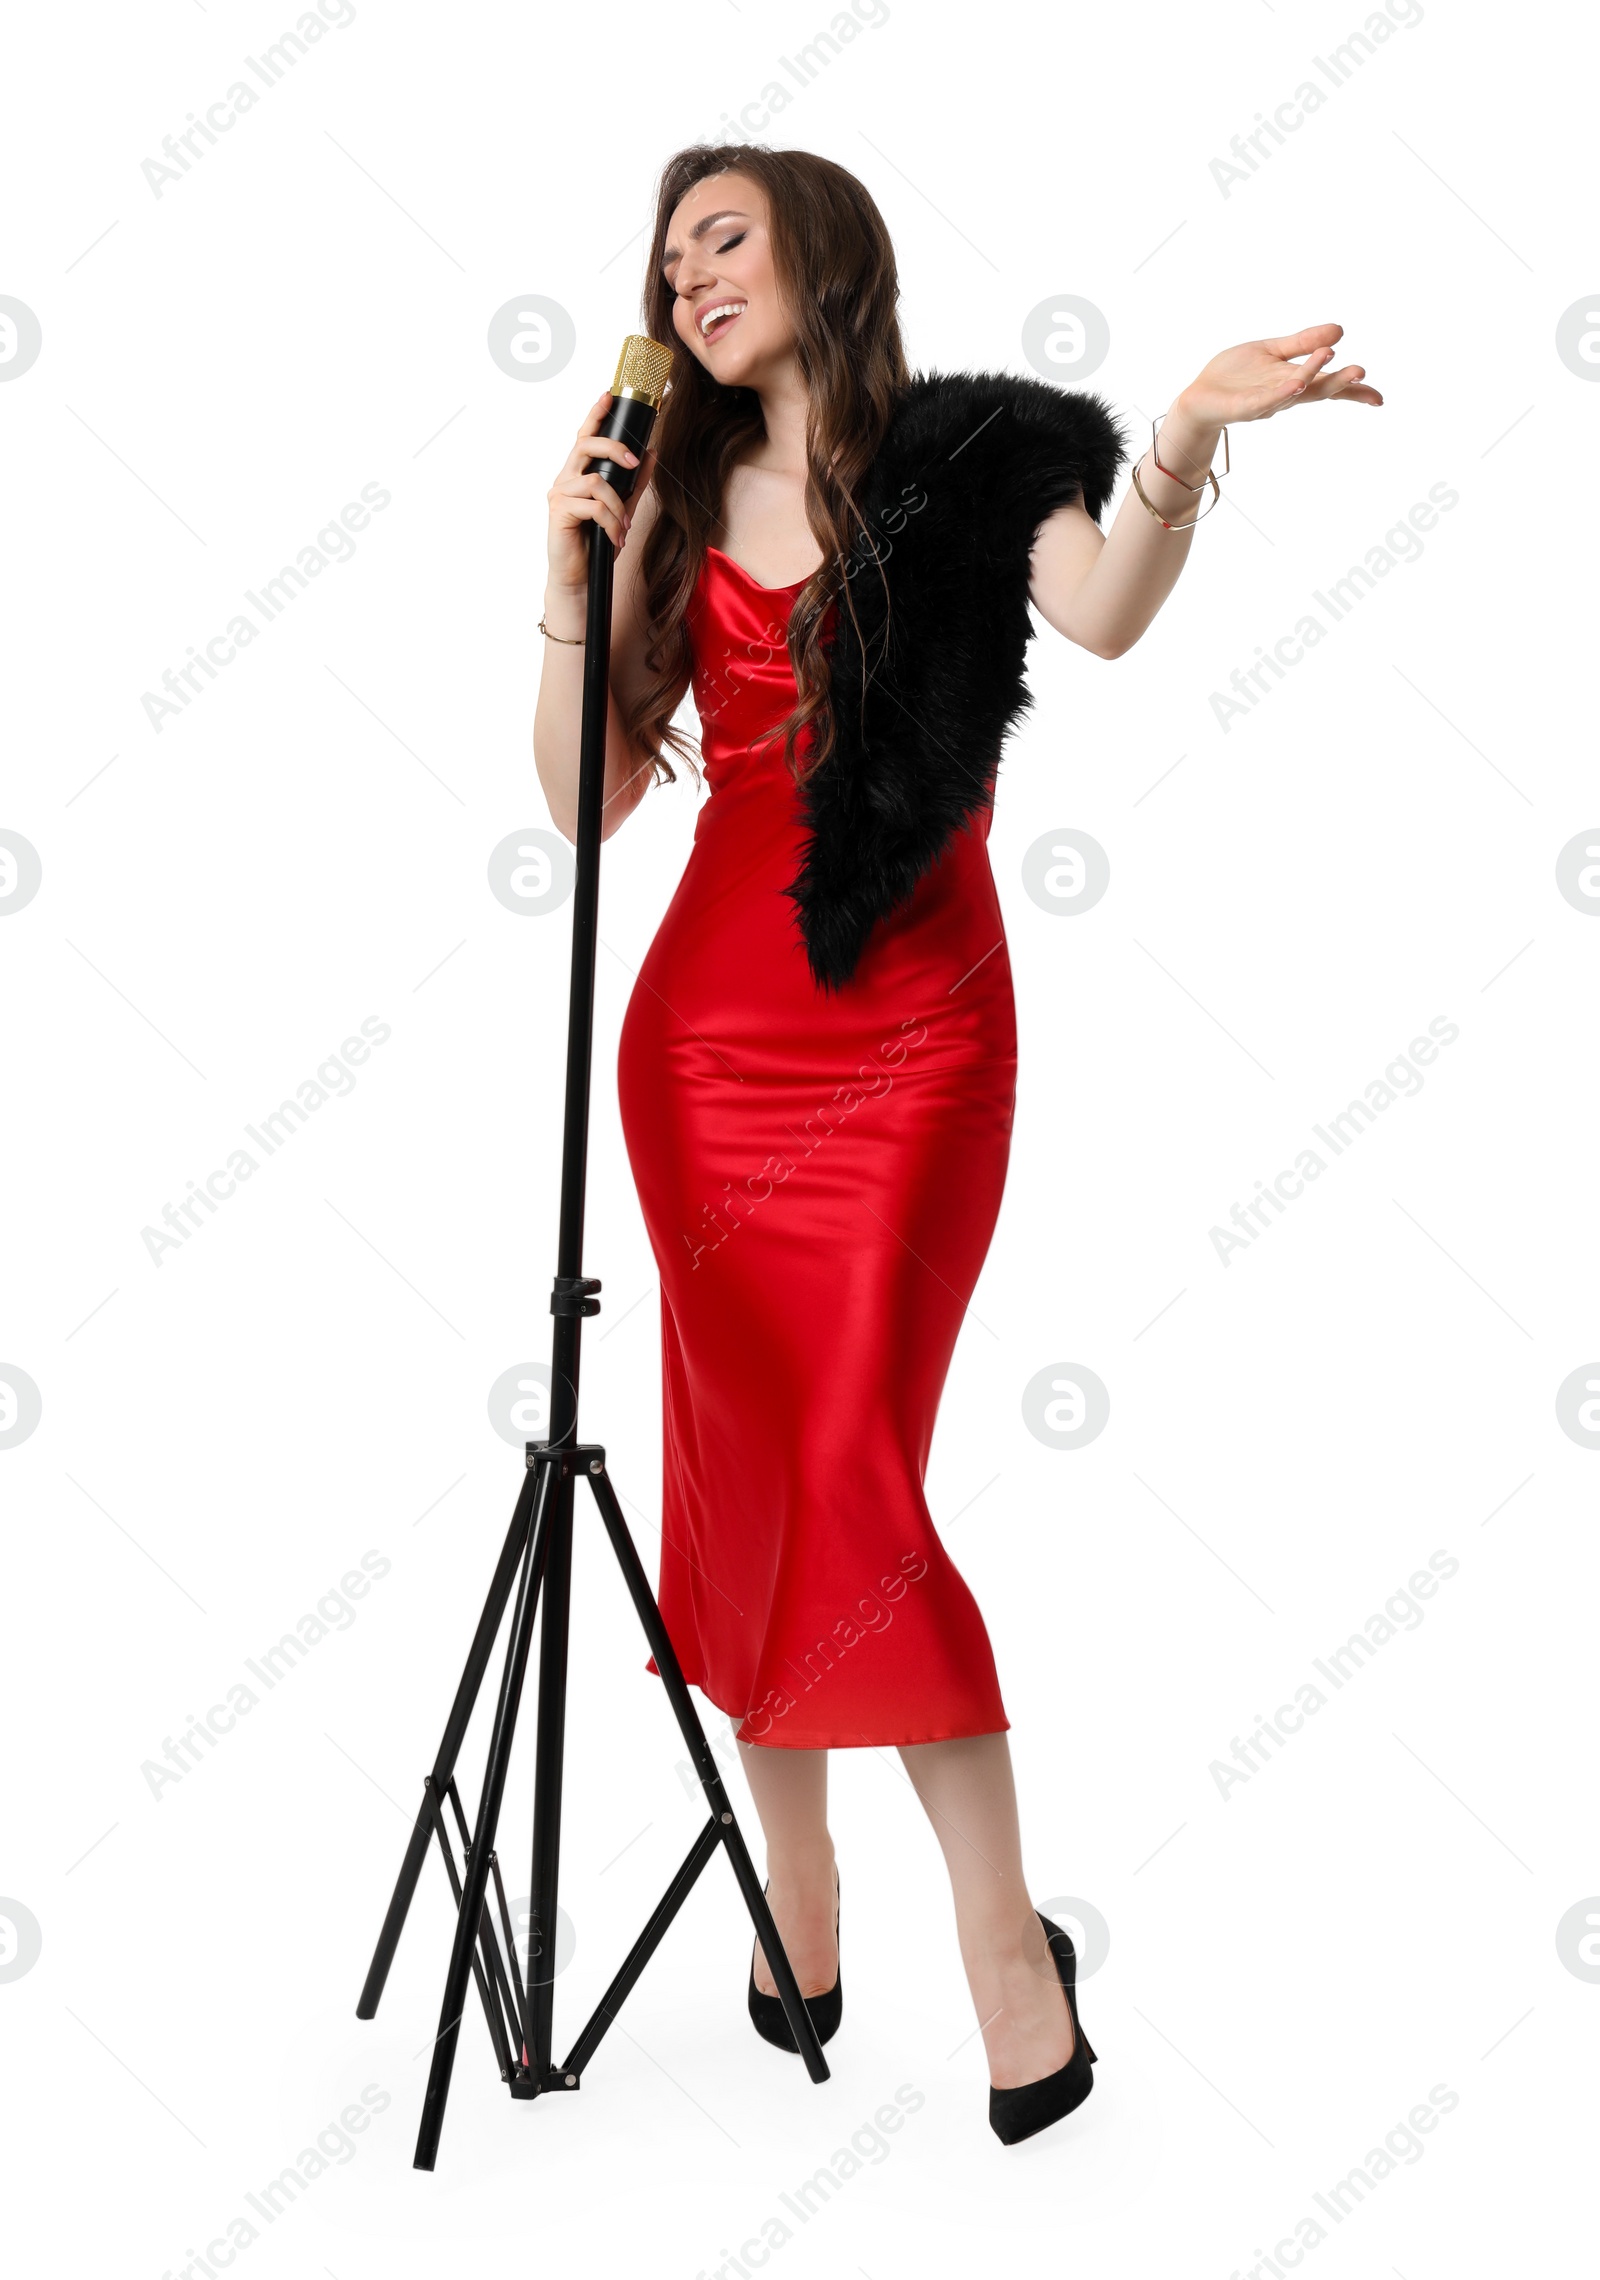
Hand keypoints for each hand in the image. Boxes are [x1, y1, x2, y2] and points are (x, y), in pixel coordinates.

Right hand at [546, 390, 657, 588]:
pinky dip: (611, 522)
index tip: (608, 396)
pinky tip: (615, 538)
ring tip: (624, 528)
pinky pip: (593, 505)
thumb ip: (636, 481)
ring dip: (617, 504)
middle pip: (586, 445)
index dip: (595, 415)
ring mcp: (559, 494)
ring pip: (595, 480)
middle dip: (615, 448)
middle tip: (635, 461)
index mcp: (578, 474)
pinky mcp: (558, 512)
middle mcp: (566, 479)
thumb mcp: (623, 509)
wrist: (580, 579)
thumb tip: (652, 451)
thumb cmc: (596, 544)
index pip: (585, 436)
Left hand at [1178, 323, 1383, 430]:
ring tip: (1332, 359)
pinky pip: (1266, 401)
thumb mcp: (1273, 351)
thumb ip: (1303, 342)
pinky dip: (1282, 393)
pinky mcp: (1245, 407)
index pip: (1329, 386)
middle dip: (1340, 383)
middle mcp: (1285, 394)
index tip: (1379, 399)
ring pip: (1295, 391)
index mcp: (1294, 381)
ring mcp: (1266, 402)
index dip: (1353, 392)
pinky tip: (1296, 384)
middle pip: (1318, 390)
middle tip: (1362, 373)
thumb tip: (1340, 330)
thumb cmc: (1235, 376)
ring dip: (1314, 376)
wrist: (1200, 397)